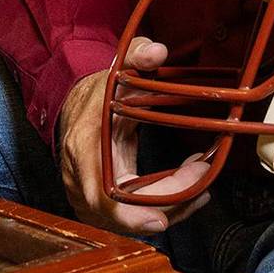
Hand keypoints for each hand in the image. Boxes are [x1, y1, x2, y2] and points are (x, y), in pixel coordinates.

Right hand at [58, 37, 210, 235]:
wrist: (72, 104)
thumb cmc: (97, 91)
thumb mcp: (117, 68)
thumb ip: (138, 55)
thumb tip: (156, 51)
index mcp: (84, 147)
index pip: (103, 196)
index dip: (132, 215)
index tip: (163, 216)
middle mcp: (80, 178)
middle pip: (124, 214)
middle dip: (169, 204)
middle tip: (201, 179)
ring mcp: (86, 195)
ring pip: (131, 221)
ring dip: (171, 207)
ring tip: (199, 180)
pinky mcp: (99, 204)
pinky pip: (131, 217)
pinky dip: (161, 206)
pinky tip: (183, 187)